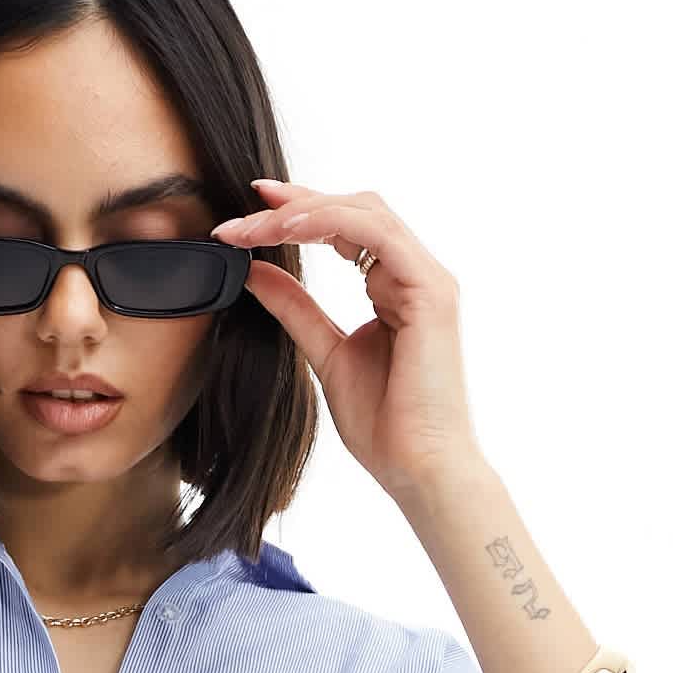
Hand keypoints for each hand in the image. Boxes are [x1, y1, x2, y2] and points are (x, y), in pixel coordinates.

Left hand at [210, 178, 481, 501]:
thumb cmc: (385, 426)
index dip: (298, 213)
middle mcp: (414, 275)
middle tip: (242, 212)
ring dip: (304, 210)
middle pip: (355, 208)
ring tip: (255, 223)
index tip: (247, 215)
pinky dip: (331, 222)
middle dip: (296, 203)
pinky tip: (290, 229)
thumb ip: (295, 309)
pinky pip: (377, 234)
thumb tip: (254, 271)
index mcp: (395, 288)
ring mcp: (427, 279)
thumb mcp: (325, 354)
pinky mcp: (431, 291)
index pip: (346, 228)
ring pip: (364, 212)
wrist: (418, 469)